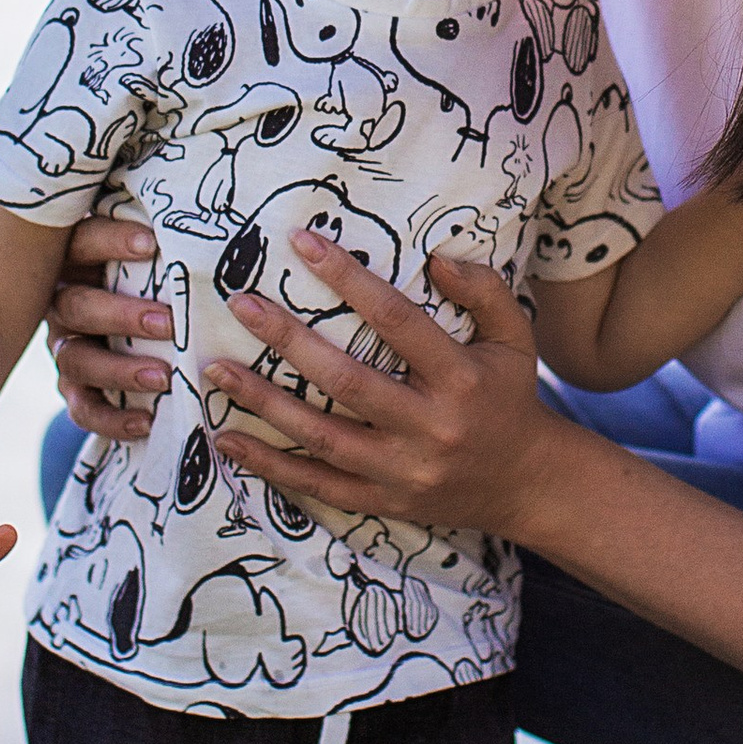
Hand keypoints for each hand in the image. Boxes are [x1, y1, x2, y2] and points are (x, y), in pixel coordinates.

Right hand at [42, 216, 170, 439]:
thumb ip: (165, 241)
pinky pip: (83, 408)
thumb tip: (223, 221)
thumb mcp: (149, 254)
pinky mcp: (73, 387)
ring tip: (164, 376)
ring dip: (119, 369)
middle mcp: (63, 303)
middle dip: (121, 315)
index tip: (151, 244)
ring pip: (76, 359)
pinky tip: (146, 422)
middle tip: (168, 322)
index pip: (82, 243)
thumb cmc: (148, 274)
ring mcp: (65, 347)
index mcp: (77, 261)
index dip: (110, 242)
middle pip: (77, 306)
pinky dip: (111, 419)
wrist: (124, 327)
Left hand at [202, 235, 570, 534]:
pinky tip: (227, 438)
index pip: (396, 319)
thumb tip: (436, 257)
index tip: (301, 242)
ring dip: (263, 402)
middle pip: (346, 380)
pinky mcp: (382, 501)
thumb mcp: (515, 337)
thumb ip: (484, 290)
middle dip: (287, 339)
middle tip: (240, 304)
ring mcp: (402, 470)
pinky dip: (269, 465)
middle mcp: (429, 426)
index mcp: (460, 378)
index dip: (347, 278)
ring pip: (320, 435)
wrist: (527, 484)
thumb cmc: (510, 397)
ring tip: (215, 369)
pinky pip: (316, 484)